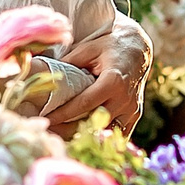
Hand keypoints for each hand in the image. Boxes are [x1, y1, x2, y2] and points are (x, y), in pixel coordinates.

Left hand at [48, 15, 148, 136]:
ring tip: (63, 136)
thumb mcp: (89, 49)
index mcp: (113, 81)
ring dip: (84, 136)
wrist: (139, 51)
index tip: (46, 119)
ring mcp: (131, 110)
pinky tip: (83, 137)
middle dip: (69, 129)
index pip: (83, 104)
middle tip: (49, 130)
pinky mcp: (135, 116)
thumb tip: (47, 76)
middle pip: (93, 122)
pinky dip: (101, 137)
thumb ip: (70, 63)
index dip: (63, 114)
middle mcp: (124, 99)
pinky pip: (116, 134)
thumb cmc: (110, 47)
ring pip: (105, 132)